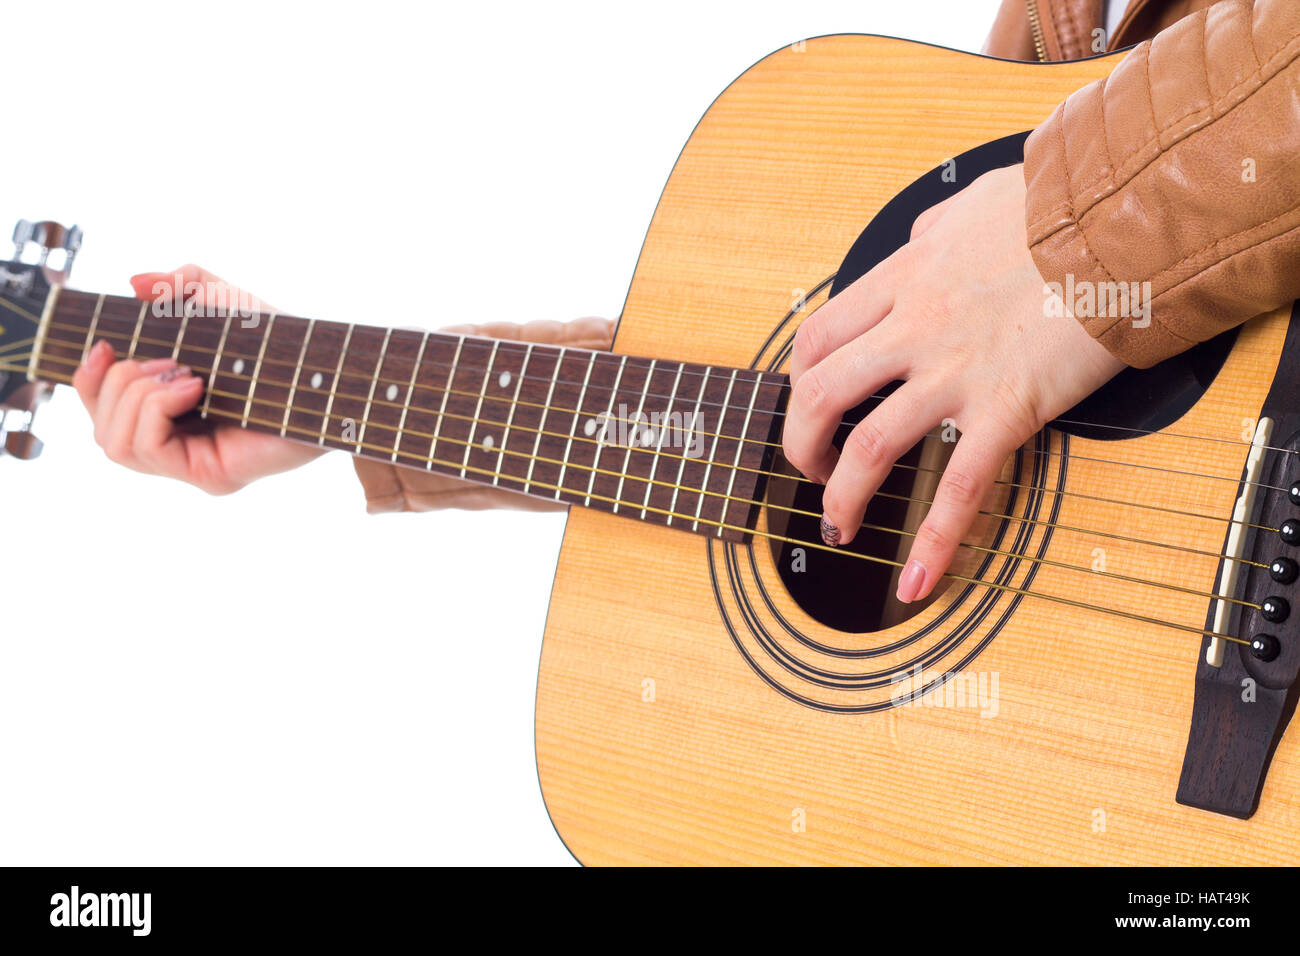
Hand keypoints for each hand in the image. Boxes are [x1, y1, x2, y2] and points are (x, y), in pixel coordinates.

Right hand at [73, 264, 322, 493]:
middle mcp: (179, 448)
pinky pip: (146, 448)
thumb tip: (135, 282)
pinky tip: (194, 385)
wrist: (327, 370)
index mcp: (171, 415)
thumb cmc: (280, 341)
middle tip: (168, 360)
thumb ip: (180, 283)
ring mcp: (193, 467)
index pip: (102, 415)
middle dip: (117, 384)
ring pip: (115, 444)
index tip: (102, 346)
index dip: (86, 382)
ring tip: (184, 373)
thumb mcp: (223, 300)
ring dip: (135, 396)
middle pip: (101, 432)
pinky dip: (156, 407)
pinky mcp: (211, 477)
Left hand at [782, 164, 1124, 603]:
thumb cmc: (1057, 211)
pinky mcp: (1007, 408)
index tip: (805, 407)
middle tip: (810, 471)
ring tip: (841, 524)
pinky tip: (916, 580)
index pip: (817, 339)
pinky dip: (934, 544)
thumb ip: (932, 231)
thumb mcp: (970, 206)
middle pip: (819, 396)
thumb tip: (917, 240)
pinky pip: (960, 489)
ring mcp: (956, 372)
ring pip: (869, 446)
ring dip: (842, 496)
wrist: (1124, 223)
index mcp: (903, 282)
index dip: (797, 383)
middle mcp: (914, 329)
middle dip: (800, 444)